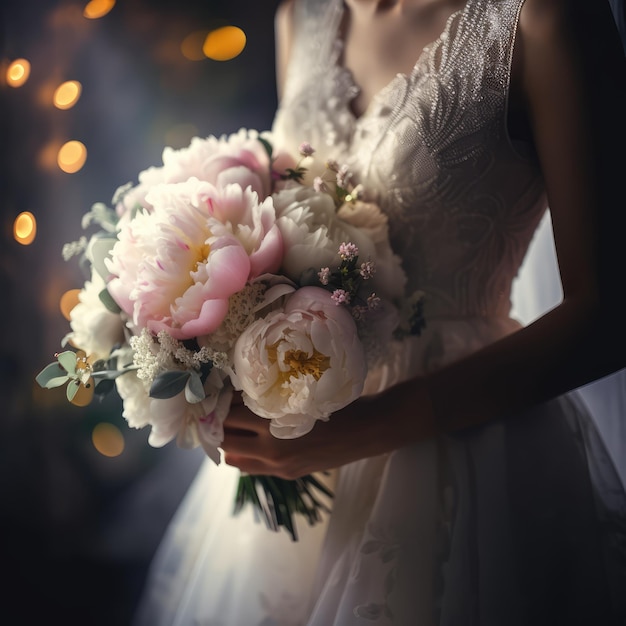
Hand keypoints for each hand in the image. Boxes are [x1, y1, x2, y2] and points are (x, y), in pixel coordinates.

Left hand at [221, 380, 436, 479]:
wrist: (367, 430)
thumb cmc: (337, 402)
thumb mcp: (301, 392)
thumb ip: (270, 398)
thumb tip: (237, 392)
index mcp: (274, 425)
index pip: (229, 414)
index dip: (219, 402)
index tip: (215, 390)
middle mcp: (271, 451)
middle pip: (226, 437)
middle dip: (219, 420)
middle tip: (218, 404)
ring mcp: (279, 467)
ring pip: (234, 456)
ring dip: (229, 438)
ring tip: (232, 421)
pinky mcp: (287, 474)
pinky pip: (251, 468)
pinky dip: (243, 454)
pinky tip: (248, 439)